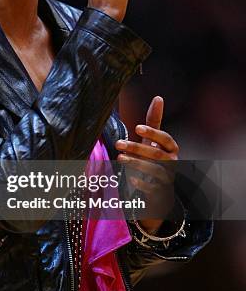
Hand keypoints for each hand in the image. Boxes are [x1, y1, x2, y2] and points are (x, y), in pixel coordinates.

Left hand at [115, 96, 178, 232]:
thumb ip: (155, 121)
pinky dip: (142, 183)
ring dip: (136, 163)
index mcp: (171, 148)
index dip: (153, 132)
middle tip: (118, 143)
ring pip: (154, 170)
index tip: (137, 127)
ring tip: (120, 158)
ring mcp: (167, 178)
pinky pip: (152, 188)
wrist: (158, 189)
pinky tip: (130, 178)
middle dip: (137, 148)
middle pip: (157, 154)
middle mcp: (173, 162)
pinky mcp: (160, 192)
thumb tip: (158, 98)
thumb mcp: (153, 140)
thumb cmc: (154, 159)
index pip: (166, 139)